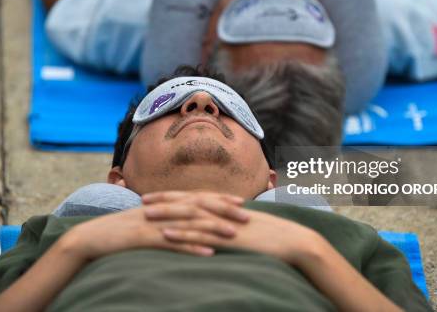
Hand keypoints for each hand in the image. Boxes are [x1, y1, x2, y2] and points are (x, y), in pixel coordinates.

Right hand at [62, 191, 249, 260]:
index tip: (240, 202)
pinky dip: (192, 247)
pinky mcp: (145, 238)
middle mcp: (162, 209)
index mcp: (163, 204)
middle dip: (224, 210)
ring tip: (234, 234)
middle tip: (247, 216)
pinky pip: (172, 243)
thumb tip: (182, 224)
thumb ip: (165, 220)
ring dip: (213, 228)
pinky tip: (209, 253)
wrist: (90, 238)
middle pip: (198, 206)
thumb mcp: (145, 224)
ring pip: (189, 223)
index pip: (196, 198)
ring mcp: (154, 223)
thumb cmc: (118, 233)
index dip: (219, 199)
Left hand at [156, 203, 327, 267]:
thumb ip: (230, 226)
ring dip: (167, 214)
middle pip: (188, 202)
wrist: (294, 241)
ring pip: (190, 216)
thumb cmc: (273, 238)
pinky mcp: (228, 238)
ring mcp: (225, 224)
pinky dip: (182, 233)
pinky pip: (201, 235)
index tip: (155, 196)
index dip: (173, 196)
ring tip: (146, 214)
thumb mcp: (248, 229)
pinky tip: (165, 234)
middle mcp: (223, 211)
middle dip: (164, 200)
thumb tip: (219, 229)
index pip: (195, 198)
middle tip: (142, 199)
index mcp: (226, 208)